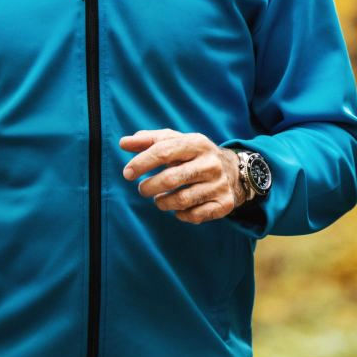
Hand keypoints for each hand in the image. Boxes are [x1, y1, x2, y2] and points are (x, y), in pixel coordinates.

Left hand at [120, 128, 244, 224]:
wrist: (233, 170)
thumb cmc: (193, 155)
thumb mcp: (176, 142)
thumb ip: (149, 141)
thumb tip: (123, 143)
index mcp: (197, 143)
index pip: (164, 151)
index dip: (142, 163)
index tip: (127, 173)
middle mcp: (211, 163)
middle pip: (171, 179)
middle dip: (149, 187)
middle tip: (143, 189)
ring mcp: (219, 184)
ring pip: (181, 200)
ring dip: (163, 203)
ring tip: (159, 199)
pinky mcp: (224, 203)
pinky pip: (195, 215)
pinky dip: (181, 215)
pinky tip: (178, 209)